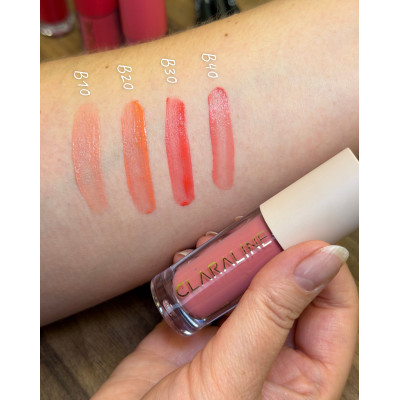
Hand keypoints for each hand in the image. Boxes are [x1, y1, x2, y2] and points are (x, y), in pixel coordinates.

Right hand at [92, 234, 357, 399]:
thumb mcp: (233, 380)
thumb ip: (272, 316)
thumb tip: (318, 260)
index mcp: (303, 381)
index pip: (334, 311)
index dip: (322, 269)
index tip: (303, 232)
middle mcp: (271, 356)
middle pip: (289, 288)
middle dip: (271, 254)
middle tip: (254, 229)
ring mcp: (231, 339)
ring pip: (248, 281)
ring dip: (234, 257)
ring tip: (217, 244)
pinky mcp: (195, 328)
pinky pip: (208, 286)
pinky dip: (200, 267)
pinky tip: (190, 260)